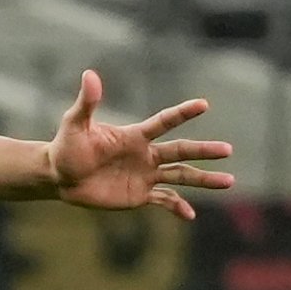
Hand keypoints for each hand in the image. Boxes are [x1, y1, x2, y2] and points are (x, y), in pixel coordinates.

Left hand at [47, 71, 234, 219]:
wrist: (60, 177)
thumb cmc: (67, 147)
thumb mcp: (75, 124)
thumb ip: (87, 103)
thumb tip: (89, 74)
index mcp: (135, 136)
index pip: (164, 122)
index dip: (183, 113)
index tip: (204, 104)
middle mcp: (145, 154)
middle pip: (181, 151)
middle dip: (204, 151)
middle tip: (228, 150)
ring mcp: (145, 175)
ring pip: (181, 176)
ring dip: (204, 179)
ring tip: (229, 182)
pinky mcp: (139, 195)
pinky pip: (164, 201)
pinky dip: (178, 207)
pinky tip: (190, 215)